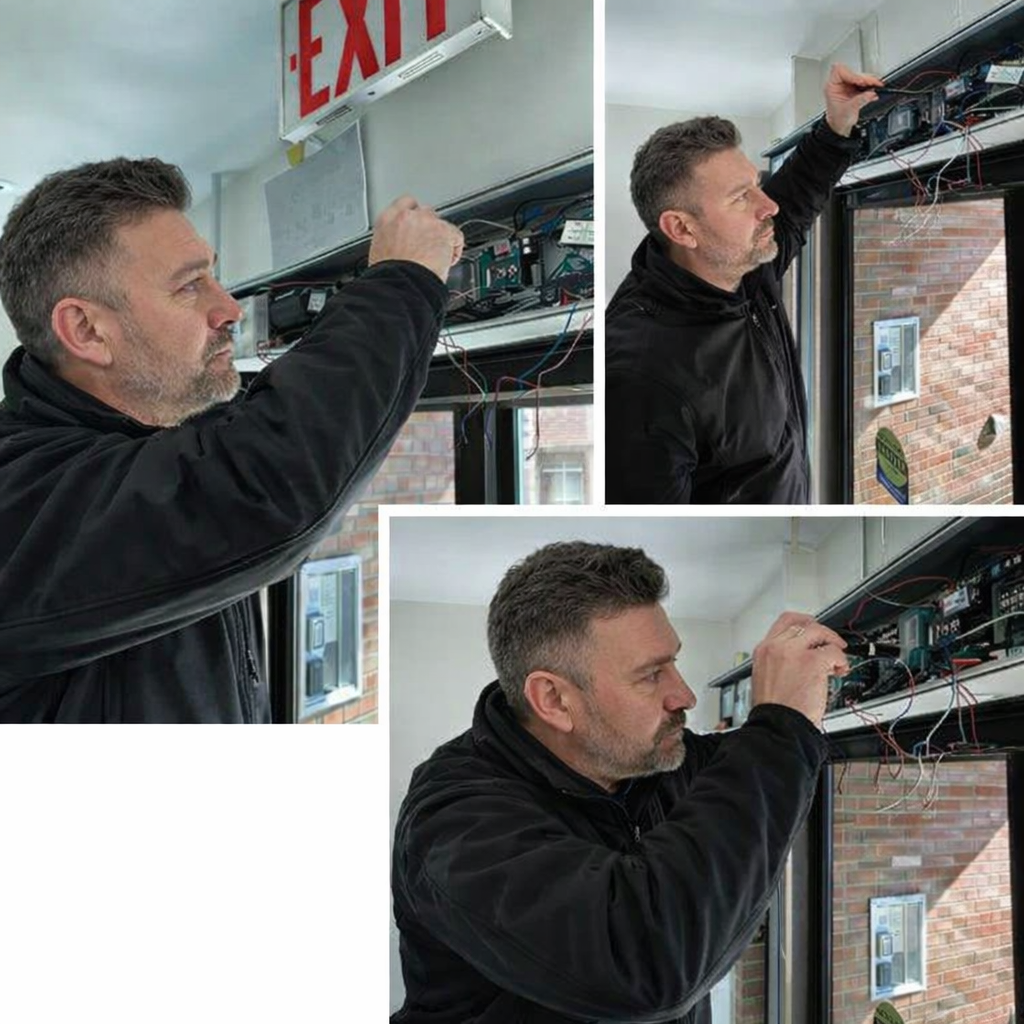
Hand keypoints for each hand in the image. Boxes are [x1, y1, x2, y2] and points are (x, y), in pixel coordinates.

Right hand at [368, 196, 464, 282]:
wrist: (401, 283)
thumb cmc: (390, 275)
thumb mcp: (380, 251)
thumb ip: (392, 239)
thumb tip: (400, 245)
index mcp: (387, 219)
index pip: (405, 204)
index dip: (415, 216)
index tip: (418, 229)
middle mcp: (407, 216)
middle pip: (426, 213)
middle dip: (430, 229)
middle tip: (429, 248)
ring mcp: (426, 222)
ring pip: (442, 224)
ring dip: (442, 239)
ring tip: (437, 260)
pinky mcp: (444, 231)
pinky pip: (456, 236)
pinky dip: (455, 249)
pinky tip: (448, 262)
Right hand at [750, 612, 849, 728]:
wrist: (778, 724)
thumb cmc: (775, 709)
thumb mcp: (767, 677)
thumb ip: (781, 661)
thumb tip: (805, 656)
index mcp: (764, 651)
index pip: (784, 623)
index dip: (803, 623)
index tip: (813, 628)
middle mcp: (776, 647)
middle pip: (803, 623)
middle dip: (821, 631)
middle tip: (830, 642)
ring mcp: (794, 652)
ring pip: (819, 631)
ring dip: (833, 642)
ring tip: (837, 660)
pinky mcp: (812, 661)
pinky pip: (834, 651)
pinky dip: (842, 660)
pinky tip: (840, 670)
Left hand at [824, 62, 884, 136]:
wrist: (840, 126)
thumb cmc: (838, 120)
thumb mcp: (849, 110)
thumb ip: (860, 100)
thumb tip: (871, 93)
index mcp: (831, 86)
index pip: (840, 71)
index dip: (852, 74)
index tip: (861, 81)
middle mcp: (839, 83)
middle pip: (853, 72)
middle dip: (864, 78)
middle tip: (874, 84)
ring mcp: (847, 84)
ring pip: (860, 75)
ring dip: (870, 81)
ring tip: (876, 86)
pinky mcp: (855, 87)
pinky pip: (865, 81)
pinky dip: (871, 84)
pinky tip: (874, 89)